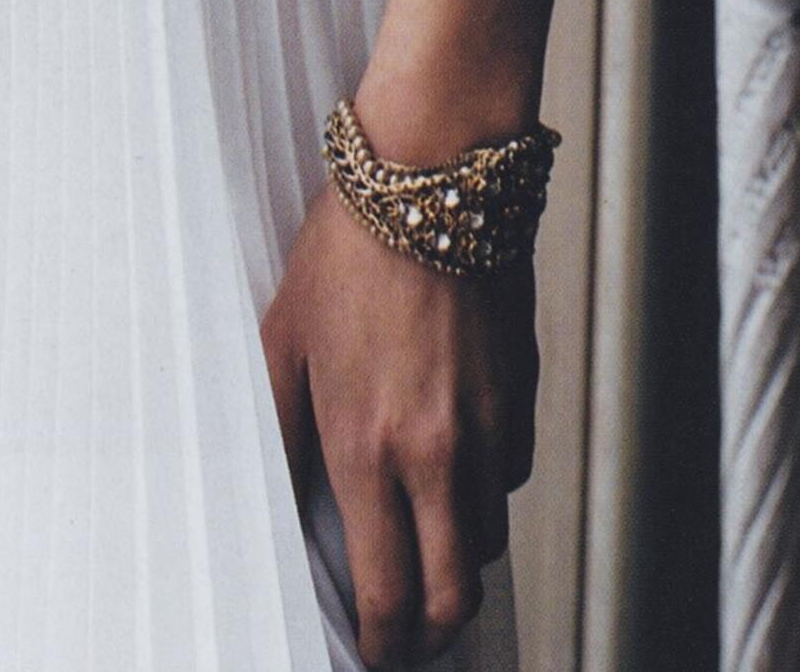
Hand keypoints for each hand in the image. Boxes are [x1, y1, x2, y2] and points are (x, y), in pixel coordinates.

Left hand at [262, 187, 536, 667]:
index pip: (388, 591)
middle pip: (456, 593)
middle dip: (434, 628)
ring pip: (489, 536)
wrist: (431, 174)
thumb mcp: (284, 338)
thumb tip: (276, 499)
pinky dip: (487, 484)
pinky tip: (456, 454)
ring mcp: (490, 426)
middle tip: (411, 628)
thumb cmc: (346, 248)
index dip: (381, 639)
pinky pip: (513, 472)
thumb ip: (279, 430)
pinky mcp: (524, 393)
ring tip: (425, 537)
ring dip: (459, 552)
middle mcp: (438, 453)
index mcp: (368, 448)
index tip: (372, 649)